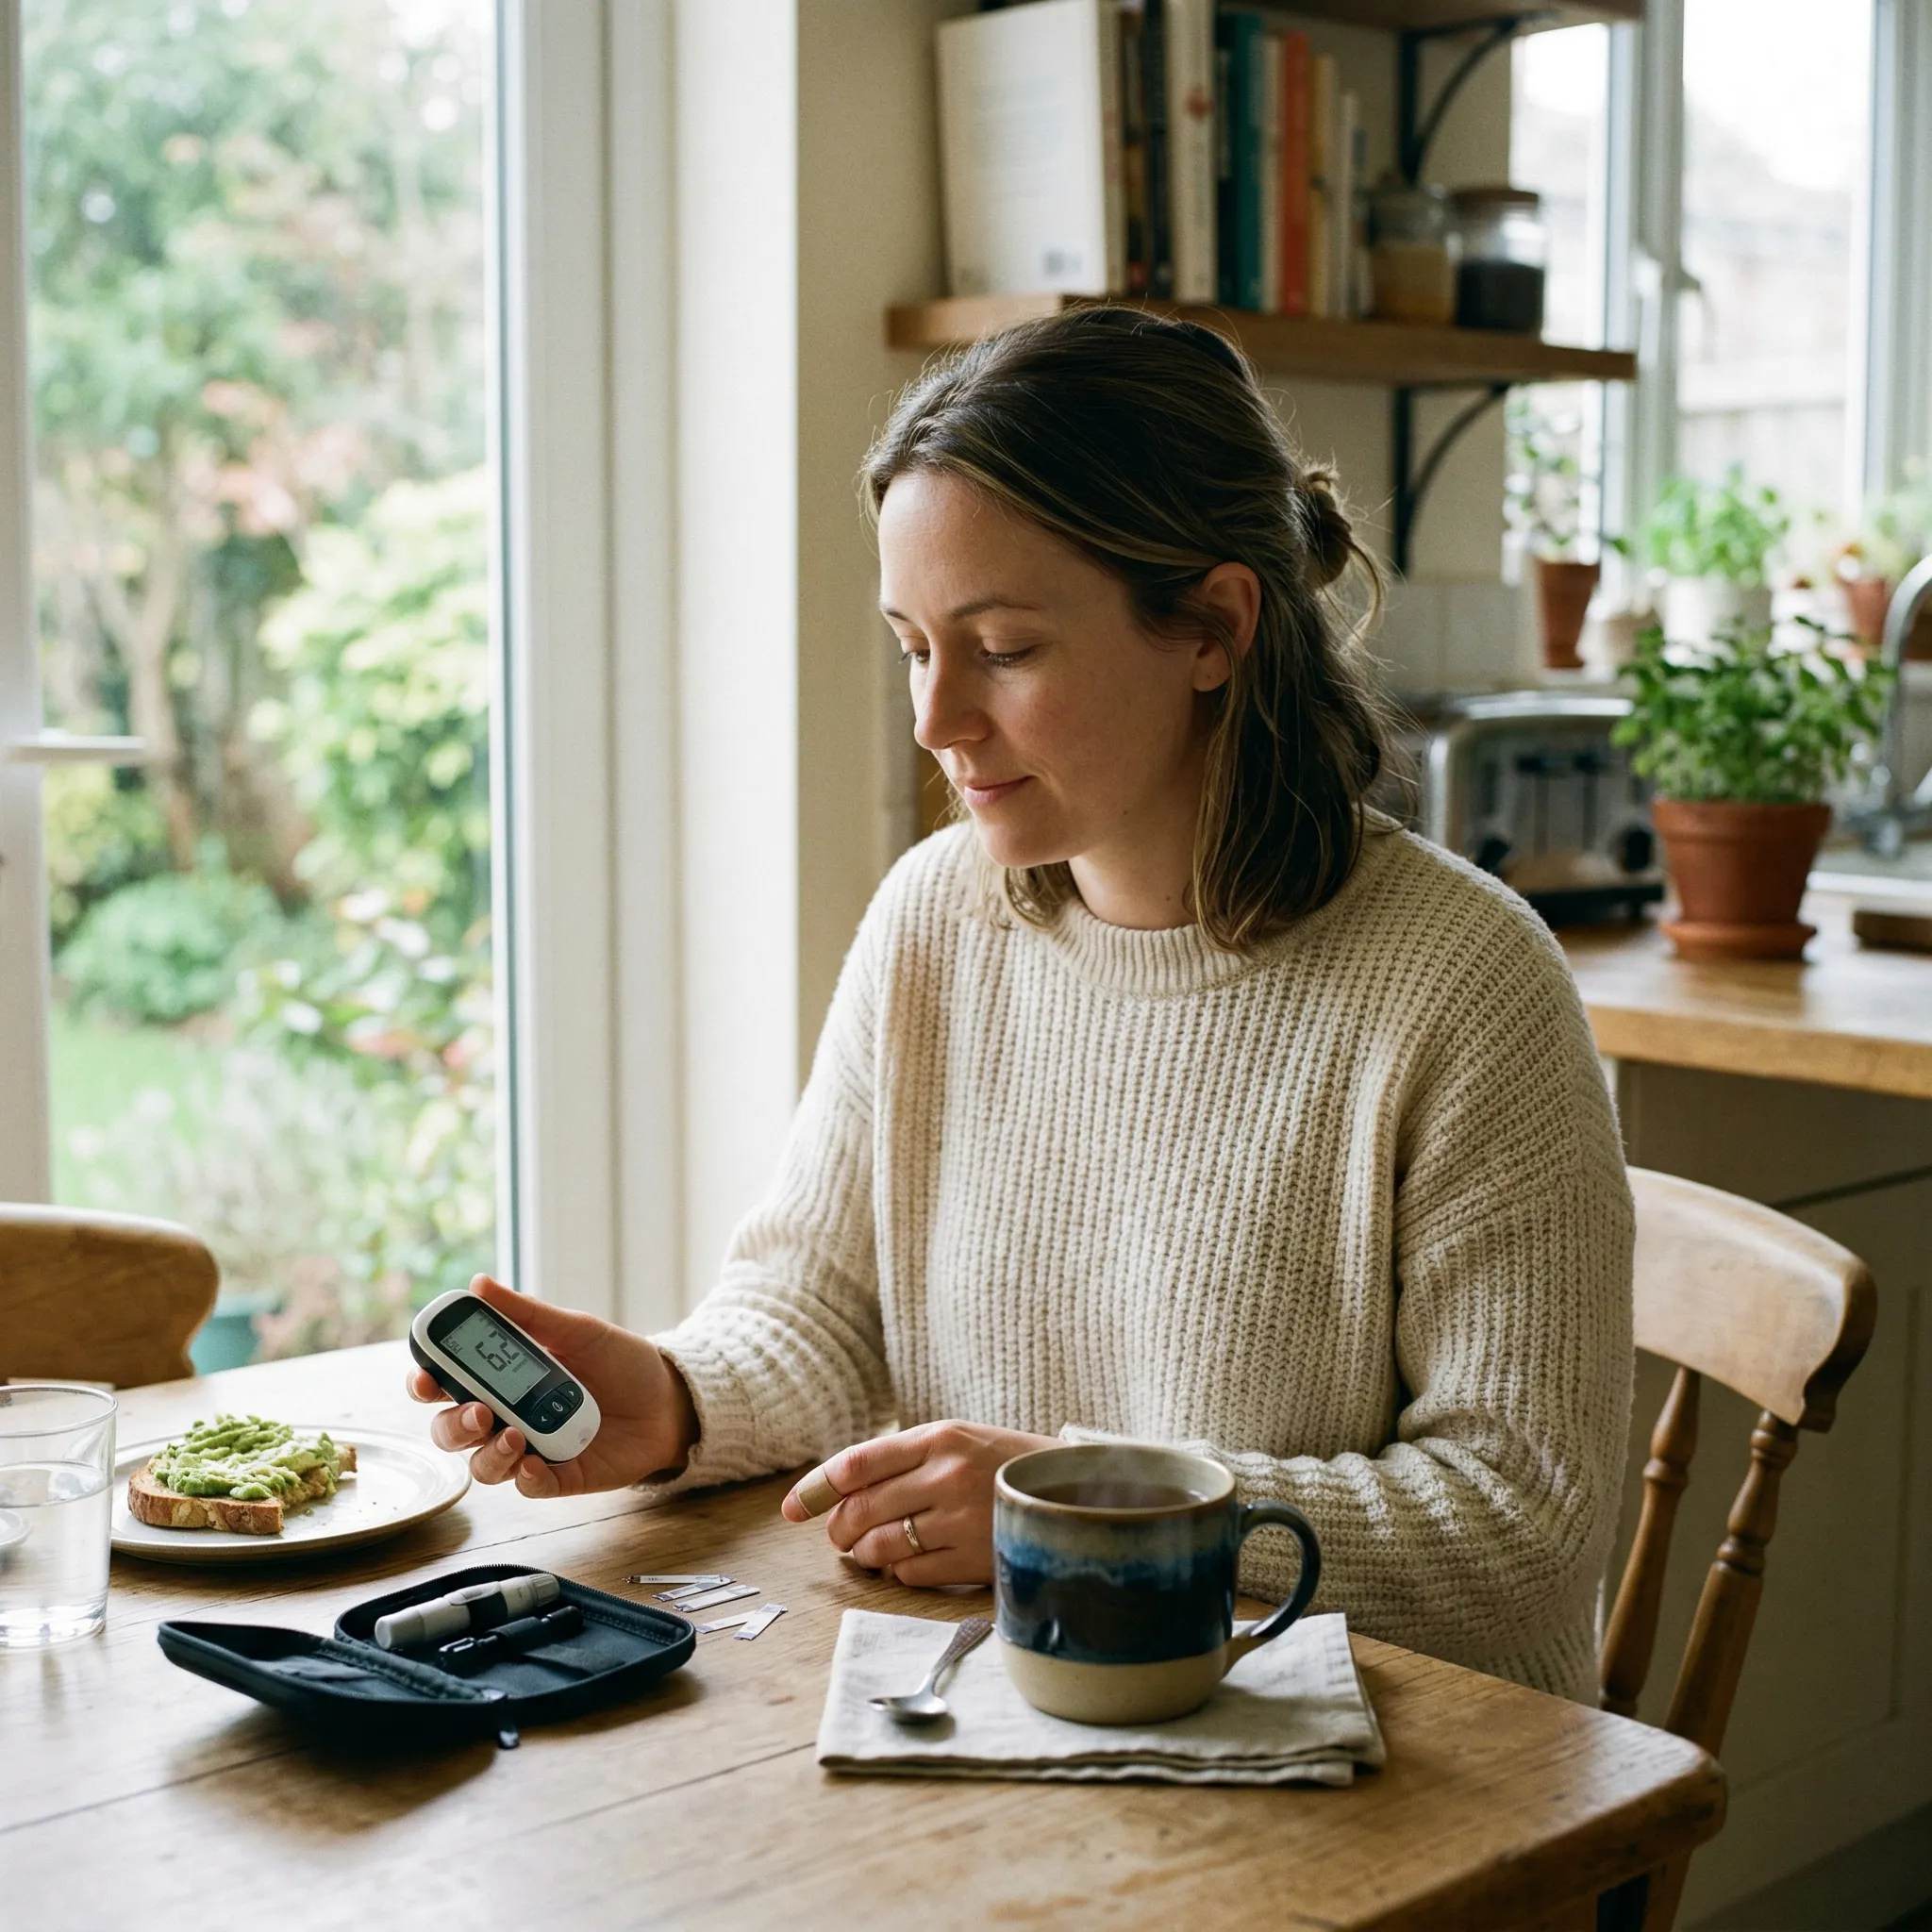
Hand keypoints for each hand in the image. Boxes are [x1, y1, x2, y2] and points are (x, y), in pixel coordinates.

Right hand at [405, 1275, 697, 1499]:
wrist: (670, 1398)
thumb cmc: (620, 1361)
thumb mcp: (576, 1329)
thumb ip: (527, 1314)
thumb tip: (478, 1283)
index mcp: (502, 1378)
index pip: (445, 1384)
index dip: (424, 1383)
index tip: (424, 1378)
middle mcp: (506, 1416)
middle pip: (451, 1430)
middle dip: (453, 1424)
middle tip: (479, 1412)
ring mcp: (530, 1449)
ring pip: (481, 1464)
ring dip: (489, 1453)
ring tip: (515, 1434)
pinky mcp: (559, 1477)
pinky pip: (527, 1487)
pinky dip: (523, 1477)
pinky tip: (533, 1463)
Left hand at [780, 1419, 1059, 1585]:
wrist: (1073, 1493)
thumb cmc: (1002, 1465)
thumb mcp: (958, 1442)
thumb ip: (902, 1460)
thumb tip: (835, 1495)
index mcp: (940, 1437)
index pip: (857, 1463)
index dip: (816, 1488)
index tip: (791, 1508)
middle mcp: (948, 1475)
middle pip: (861, 1509)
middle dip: (839, 1528)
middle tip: (840, 1535)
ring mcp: (962, 1519)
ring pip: (881, 1545)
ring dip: (865, 1553)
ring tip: (870, 1550)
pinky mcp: (976, 1558)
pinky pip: (911, 1573)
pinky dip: (898, 1572)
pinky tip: (908, 1562)